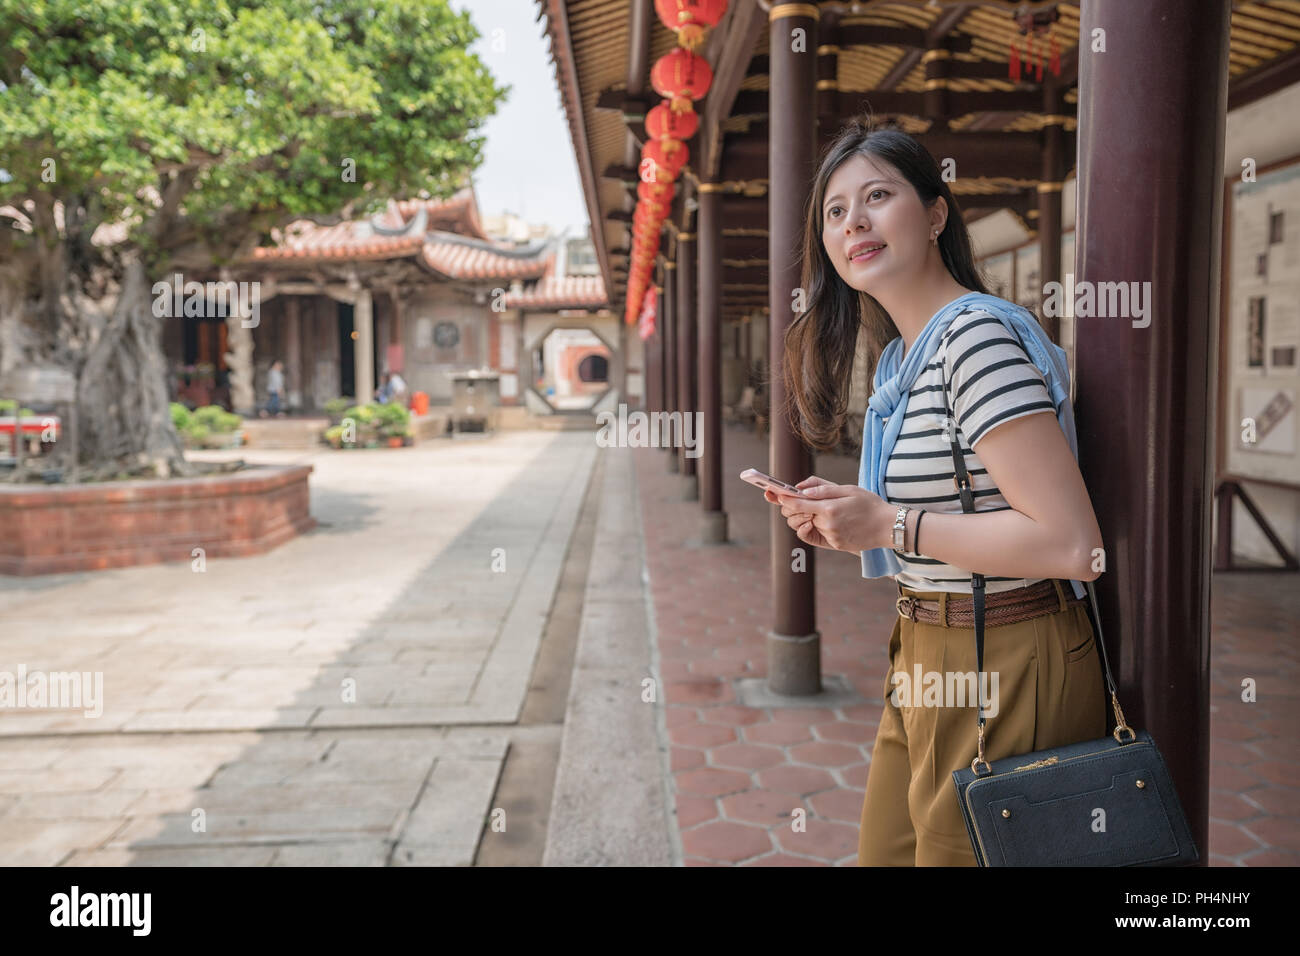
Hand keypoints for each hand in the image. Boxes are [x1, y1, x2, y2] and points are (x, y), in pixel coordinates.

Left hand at [765, 476, 893, 551]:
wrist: (888, 526)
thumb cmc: (869, 504)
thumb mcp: (848, 489)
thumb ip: (822, 487)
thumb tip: (800, 488)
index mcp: (829, 508)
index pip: (797, 504)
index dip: (783, 498)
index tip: (773, 493)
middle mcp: (827, 524)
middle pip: (797, 516)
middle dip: (792, 507)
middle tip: (792, 498)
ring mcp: (831, 537)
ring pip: (806, 526)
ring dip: (805, 517)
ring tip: (816, 509)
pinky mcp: (835, 545)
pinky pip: (817, 535)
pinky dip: (817, 526)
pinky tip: (827, 519)